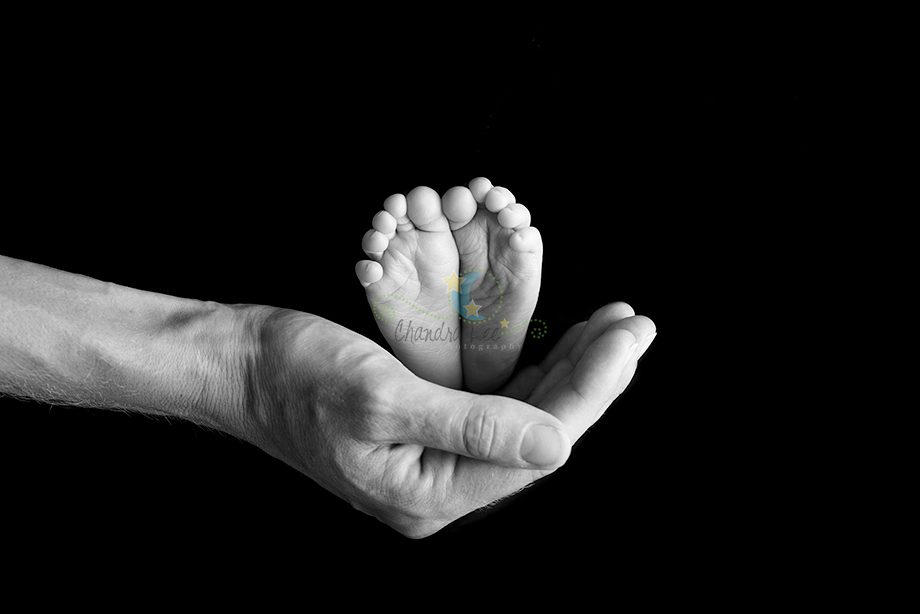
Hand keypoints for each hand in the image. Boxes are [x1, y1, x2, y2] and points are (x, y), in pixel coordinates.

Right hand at [236, 302, 654, 537]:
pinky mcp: (427, 432)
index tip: (627, 338)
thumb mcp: (382, 396)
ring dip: (570, 370)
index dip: (590, 389)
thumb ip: (474, 426)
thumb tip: (559, 445)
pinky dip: (532, 371)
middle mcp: (439, 488)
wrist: (238, 365)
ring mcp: (434, 461)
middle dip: (593, 377)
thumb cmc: (295, 376)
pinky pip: (497, 406)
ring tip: (613, 328)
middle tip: (636, 326)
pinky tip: (561, 344)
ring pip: (524, 417)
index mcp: (430, 495)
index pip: (535, 443)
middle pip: (539, 432)